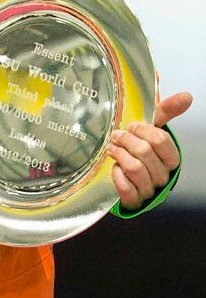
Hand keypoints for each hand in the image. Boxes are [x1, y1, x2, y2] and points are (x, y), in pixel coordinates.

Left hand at [111, 91, 192, 209]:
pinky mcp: (134, 201)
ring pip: (134, 168)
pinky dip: (117, 177)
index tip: (131, 126)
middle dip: (126, 141)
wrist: (125, 177)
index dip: (143, 131)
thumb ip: (167, 112)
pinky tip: (114, 169)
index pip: (161, 141)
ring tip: (111, 149)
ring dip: (119, 155)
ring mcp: (149, 190)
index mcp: (170, 158)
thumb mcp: (151, 129)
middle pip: (144, 152)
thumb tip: (186, 95)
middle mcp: (163, 176)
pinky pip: (126, 189)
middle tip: (116, 136)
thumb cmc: (140, 149)